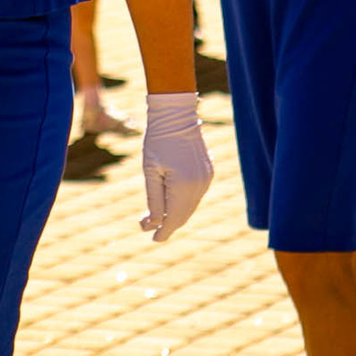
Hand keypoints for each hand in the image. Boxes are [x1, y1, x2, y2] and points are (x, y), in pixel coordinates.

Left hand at [138, 91, 211, 241]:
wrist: (176, 116)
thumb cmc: (158, 142)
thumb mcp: (150, 172)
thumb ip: (154, 200)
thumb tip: (153, 224)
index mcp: (183, 186)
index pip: (174, 218)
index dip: (163, 232)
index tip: (152, 239)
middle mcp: (199, 185)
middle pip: (183, 215)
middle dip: (167, 224)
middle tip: (148, 228)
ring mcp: (206, 179)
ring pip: (190, 206)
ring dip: (175, 213)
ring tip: (156, 215)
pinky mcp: (208, 173)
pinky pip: (195, 195)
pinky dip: (183, 202)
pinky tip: (170, 201)